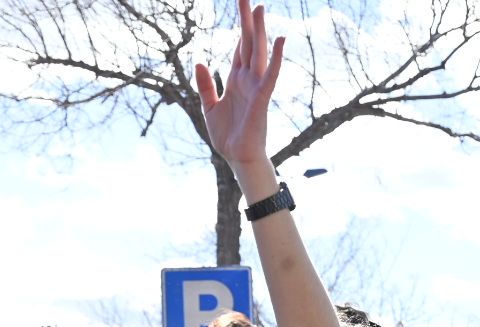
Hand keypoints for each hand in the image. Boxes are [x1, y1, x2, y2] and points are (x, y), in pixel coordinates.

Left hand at [195, 0, 283, 169]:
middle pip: (248, 43)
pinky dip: (276, 58)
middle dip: (247, 20)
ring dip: (259, 31)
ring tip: (259, 8)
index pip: (239, 47)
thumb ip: (205, 85)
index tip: (243, 6)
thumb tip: (199, 62)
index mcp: (236, 80)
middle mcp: (248, 79)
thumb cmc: (228, 137)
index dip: (240, 27)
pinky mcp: (261, 98)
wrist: (237, 158)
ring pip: (258, 53)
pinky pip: (270, 75)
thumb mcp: (209, 107)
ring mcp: (256, 87)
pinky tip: (280, 40)